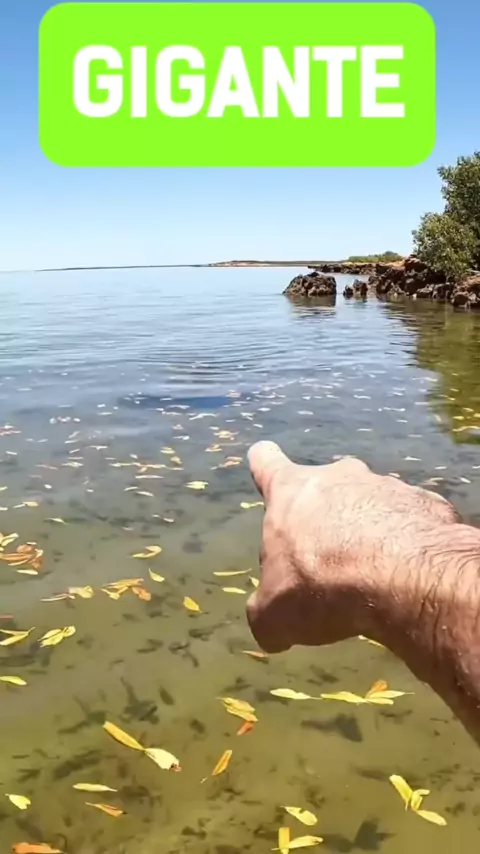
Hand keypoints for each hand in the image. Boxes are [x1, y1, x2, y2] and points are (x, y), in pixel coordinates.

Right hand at [246, 441, 458, 653]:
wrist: (405, 579)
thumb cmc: (323, 586)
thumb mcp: (275, 615)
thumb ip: (267, 614)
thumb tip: (271, 630)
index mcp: (292, 492)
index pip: (266, 462)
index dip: (264, 466)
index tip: (266, 466)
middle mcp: (339, 477)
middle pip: (325, 485)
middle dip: (325, 514)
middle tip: (329, 556)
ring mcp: (387, 486)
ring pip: (371, 502)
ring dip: (370, 529)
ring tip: (375, 573)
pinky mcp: (427, 503)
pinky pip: (412, 520)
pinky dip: (409, 542)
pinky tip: (409, 575)